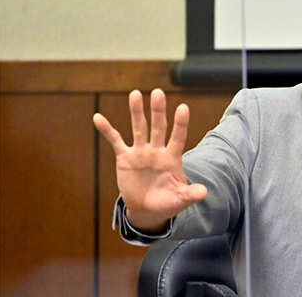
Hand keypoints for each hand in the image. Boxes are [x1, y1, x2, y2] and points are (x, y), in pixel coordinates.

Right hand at [93, 88, 206, 232]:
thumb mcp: (180, 199)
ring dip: (137, 112)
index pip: (178, 138)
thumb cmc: (167, 202)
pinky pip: (115, 141)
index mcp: (172, 158)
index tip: (183, 107)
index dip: (180, 124)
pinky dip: (107, 130)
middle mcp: (157, 151)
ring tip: (135, 93)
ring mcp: (141, 152)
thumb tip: (204, 192)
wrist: (148, 209)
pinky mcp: (125, 158)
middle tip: (158, 92)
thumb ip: (190, 194)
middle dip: (158, 111)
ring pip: (139, 128)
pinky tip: (98, 117)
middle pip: (158, 127)